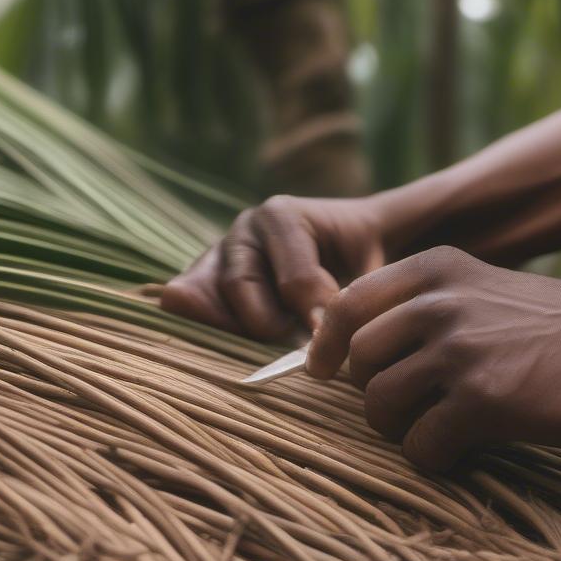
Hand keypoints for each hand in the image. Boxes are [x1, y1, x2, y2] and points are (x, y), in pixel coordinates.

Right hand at [161, 195, 387, 339]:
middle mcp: (243, 229)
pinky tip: (220, 341)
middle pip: (242, 287)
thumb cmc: (363, 256)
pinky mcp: (203, 277)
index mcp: (282, 215)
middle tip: (298, 345)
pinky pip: (186, 299)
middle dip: (273, 324)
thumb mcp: (374, 264)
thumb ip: (362, 292)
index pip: (295, 278)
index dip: (317, 316)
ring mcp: (218, 253)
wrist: (344, 245)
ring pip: (211, 297)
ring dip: (241, 327)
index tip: (333, 342)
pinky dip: (200, 319)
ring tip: (274, 339)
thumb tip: (340, 326)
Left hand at [307, 246, 560, 468]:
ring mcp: (459, 350)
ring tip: (438, 432)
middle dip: (372, 394)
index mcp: (439, 267)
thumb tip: (365, 344)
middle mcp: (440, 301)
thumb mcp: (494, 289)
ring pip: (378, 405)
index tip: (323, 370)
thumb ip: (432, 303)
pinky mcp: (482, 402)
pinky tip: (461, 454)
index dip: (327, 344)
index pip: (347, 304)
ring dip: (400, 429)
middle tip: (408, 411)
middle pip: (356, 360)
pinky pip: (419, 445)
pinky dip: (433, 459)